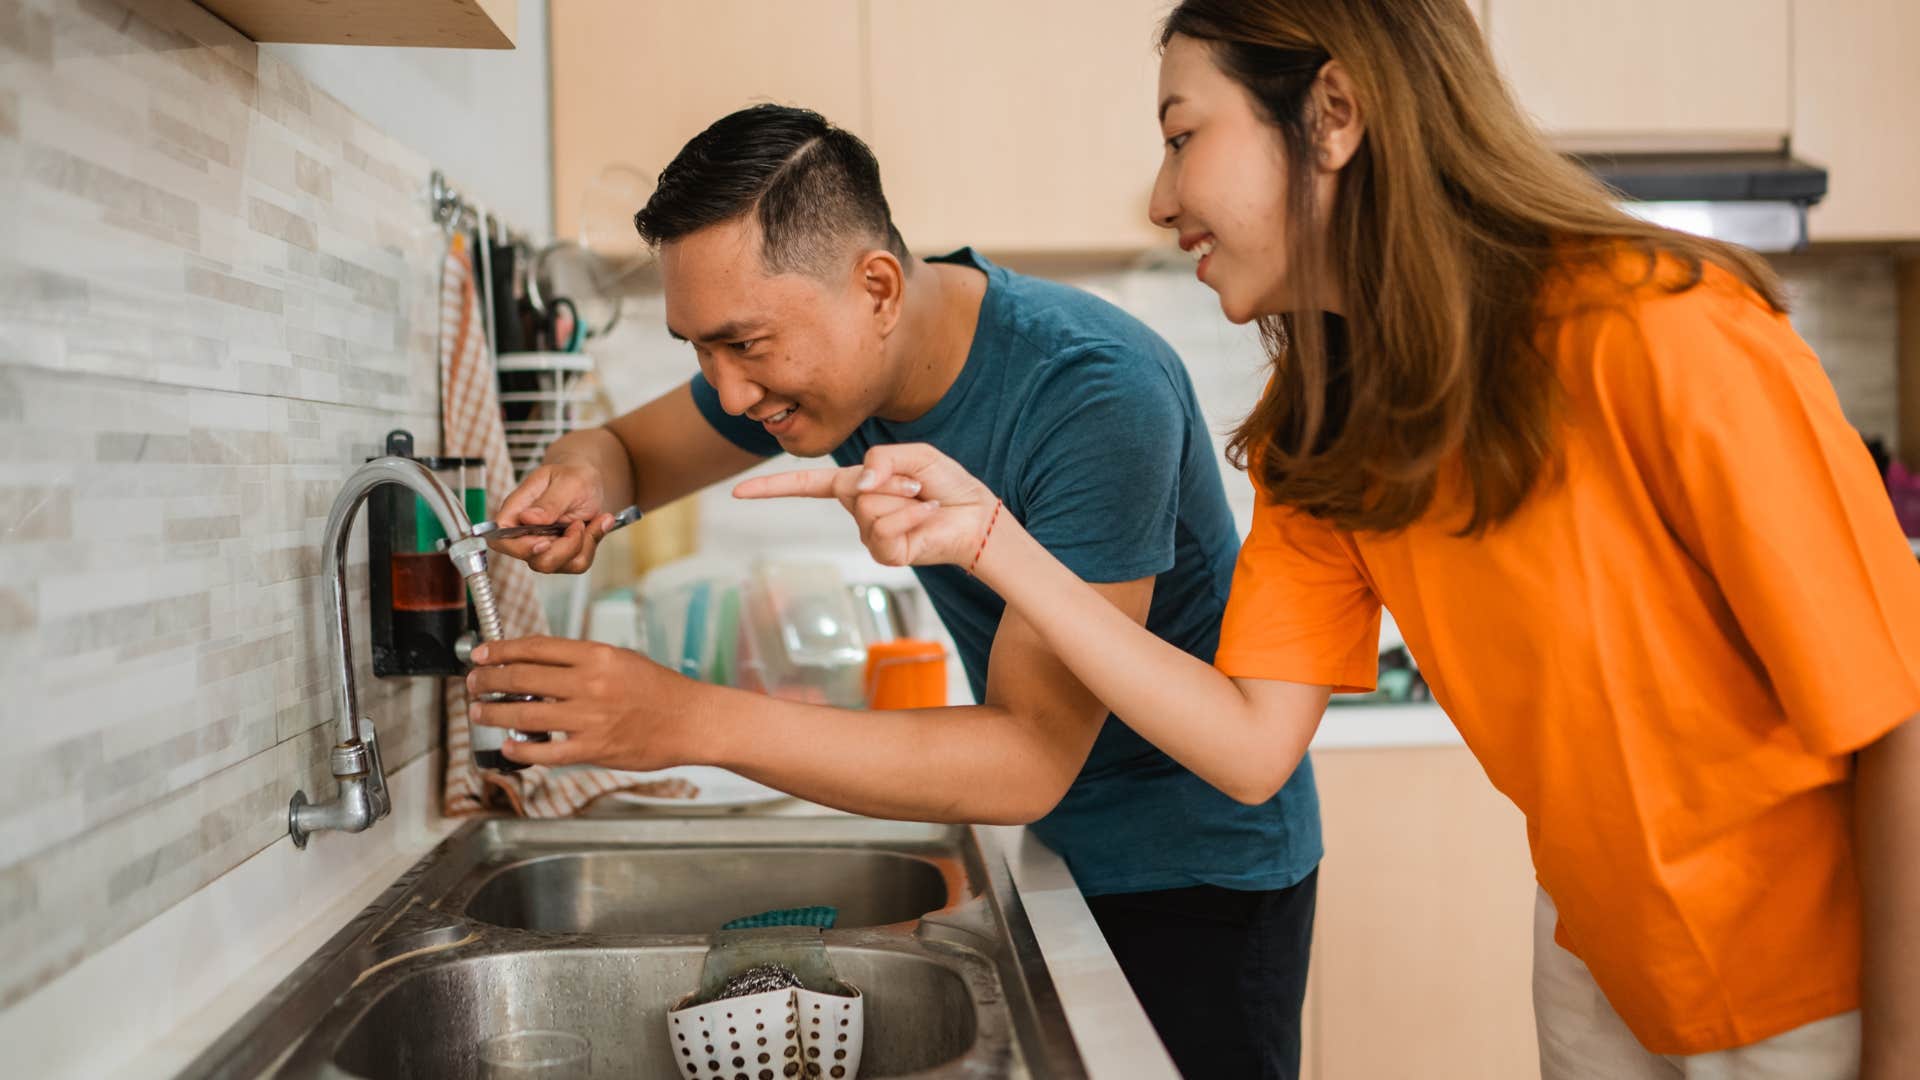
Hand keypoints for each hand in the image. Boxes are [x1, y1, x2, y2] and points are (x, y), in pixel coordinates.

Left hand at [466, 637, 698, 769]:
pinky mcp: (593, 749)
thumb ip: (582, 662)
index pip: (535, 648)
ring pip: (525, 713)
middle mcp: (590, 684)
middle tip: (474, 682)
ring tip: (479, 711)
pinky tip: (507, 746)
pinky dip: (520, 749)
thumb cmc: (661, 691)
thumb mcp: (622, 659)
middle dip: (488, 680)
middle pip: (522, 678)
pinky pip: (546, 751)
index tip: (482, 654)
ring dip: (494, 712)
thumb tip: (539, 666)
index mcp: (596, 656)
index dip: (500, 650)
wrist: (691, 721)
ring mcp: (590, 718)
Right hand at [490, 456, 620, 573]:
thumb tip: (526, 518)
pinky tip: (597, 524)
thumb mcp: (568, 482)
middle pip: (535, 560)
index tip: (546, 541)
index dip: (520, 548)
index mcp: (517, 510)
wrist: (591, 482)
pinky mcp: (562, 554)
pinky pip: (576, 562)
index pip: (501, 539)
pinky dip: (591, 544)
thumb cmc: (574, 477)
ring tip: (590, 520)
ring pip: (558, 564)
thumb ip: (549, 502)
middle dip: (564, 547)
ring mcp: (544, 546)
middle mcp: (526, 533)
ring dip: (581, 544)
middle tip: (579, 523)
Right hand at [732, 443, 1000, 567]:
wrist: (974, 516)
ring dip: (905, 500)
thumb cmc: (945, 484)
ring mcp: (869, 535)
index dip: (772, 488)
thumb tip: (858, 486)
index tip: (737, 492)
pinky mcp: (886, 553)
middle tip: (919, 485)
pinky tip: (928, 516)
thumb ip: (883, 459)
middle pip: (852, 488)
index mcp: (856, 484)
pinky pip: (886, 529)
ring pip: (870, 509)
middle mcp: (857, 510)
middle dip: (892, 479)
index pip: (806, 485)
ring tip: (924, 501)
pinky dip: (912, 516)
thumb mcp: (915, 456)